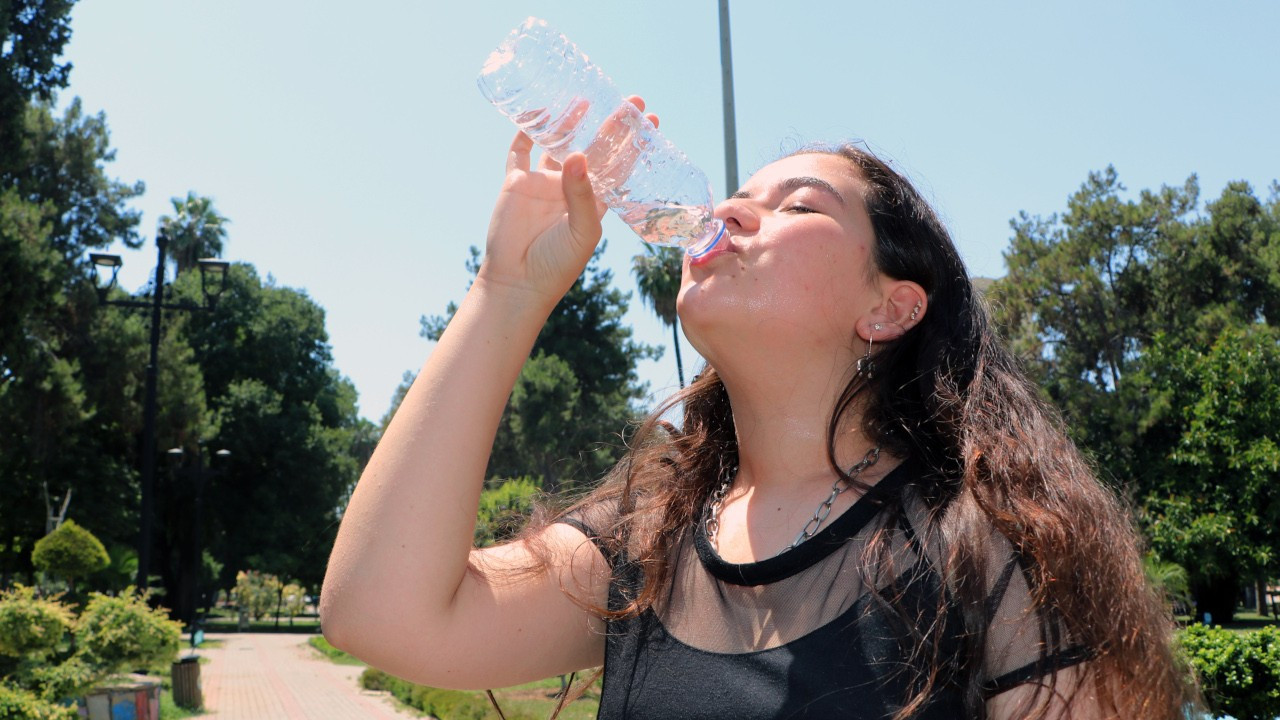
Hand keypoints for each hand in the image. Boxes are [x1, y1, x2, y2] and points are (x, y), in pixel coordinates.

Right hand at [479, 96, 658, 304]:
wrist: (517, 281)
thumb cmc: (557, 264)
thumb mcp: (581, 231)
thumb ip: (582, 195)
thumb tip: (577, 154)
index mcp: (595, 202)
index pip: (620, 166)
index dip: (634, 143)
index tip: (651, 119)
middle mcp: (572, 189)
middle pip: (595, 149)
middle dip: (612, 125)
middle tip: (631, 101)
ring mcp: (544, 184)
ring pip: (559, 145)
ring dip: (571, 122)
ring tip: (585, 99)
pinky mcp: (517, 183)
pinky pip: (521, 151)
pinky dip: (527, 130)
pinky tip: (537, 110)